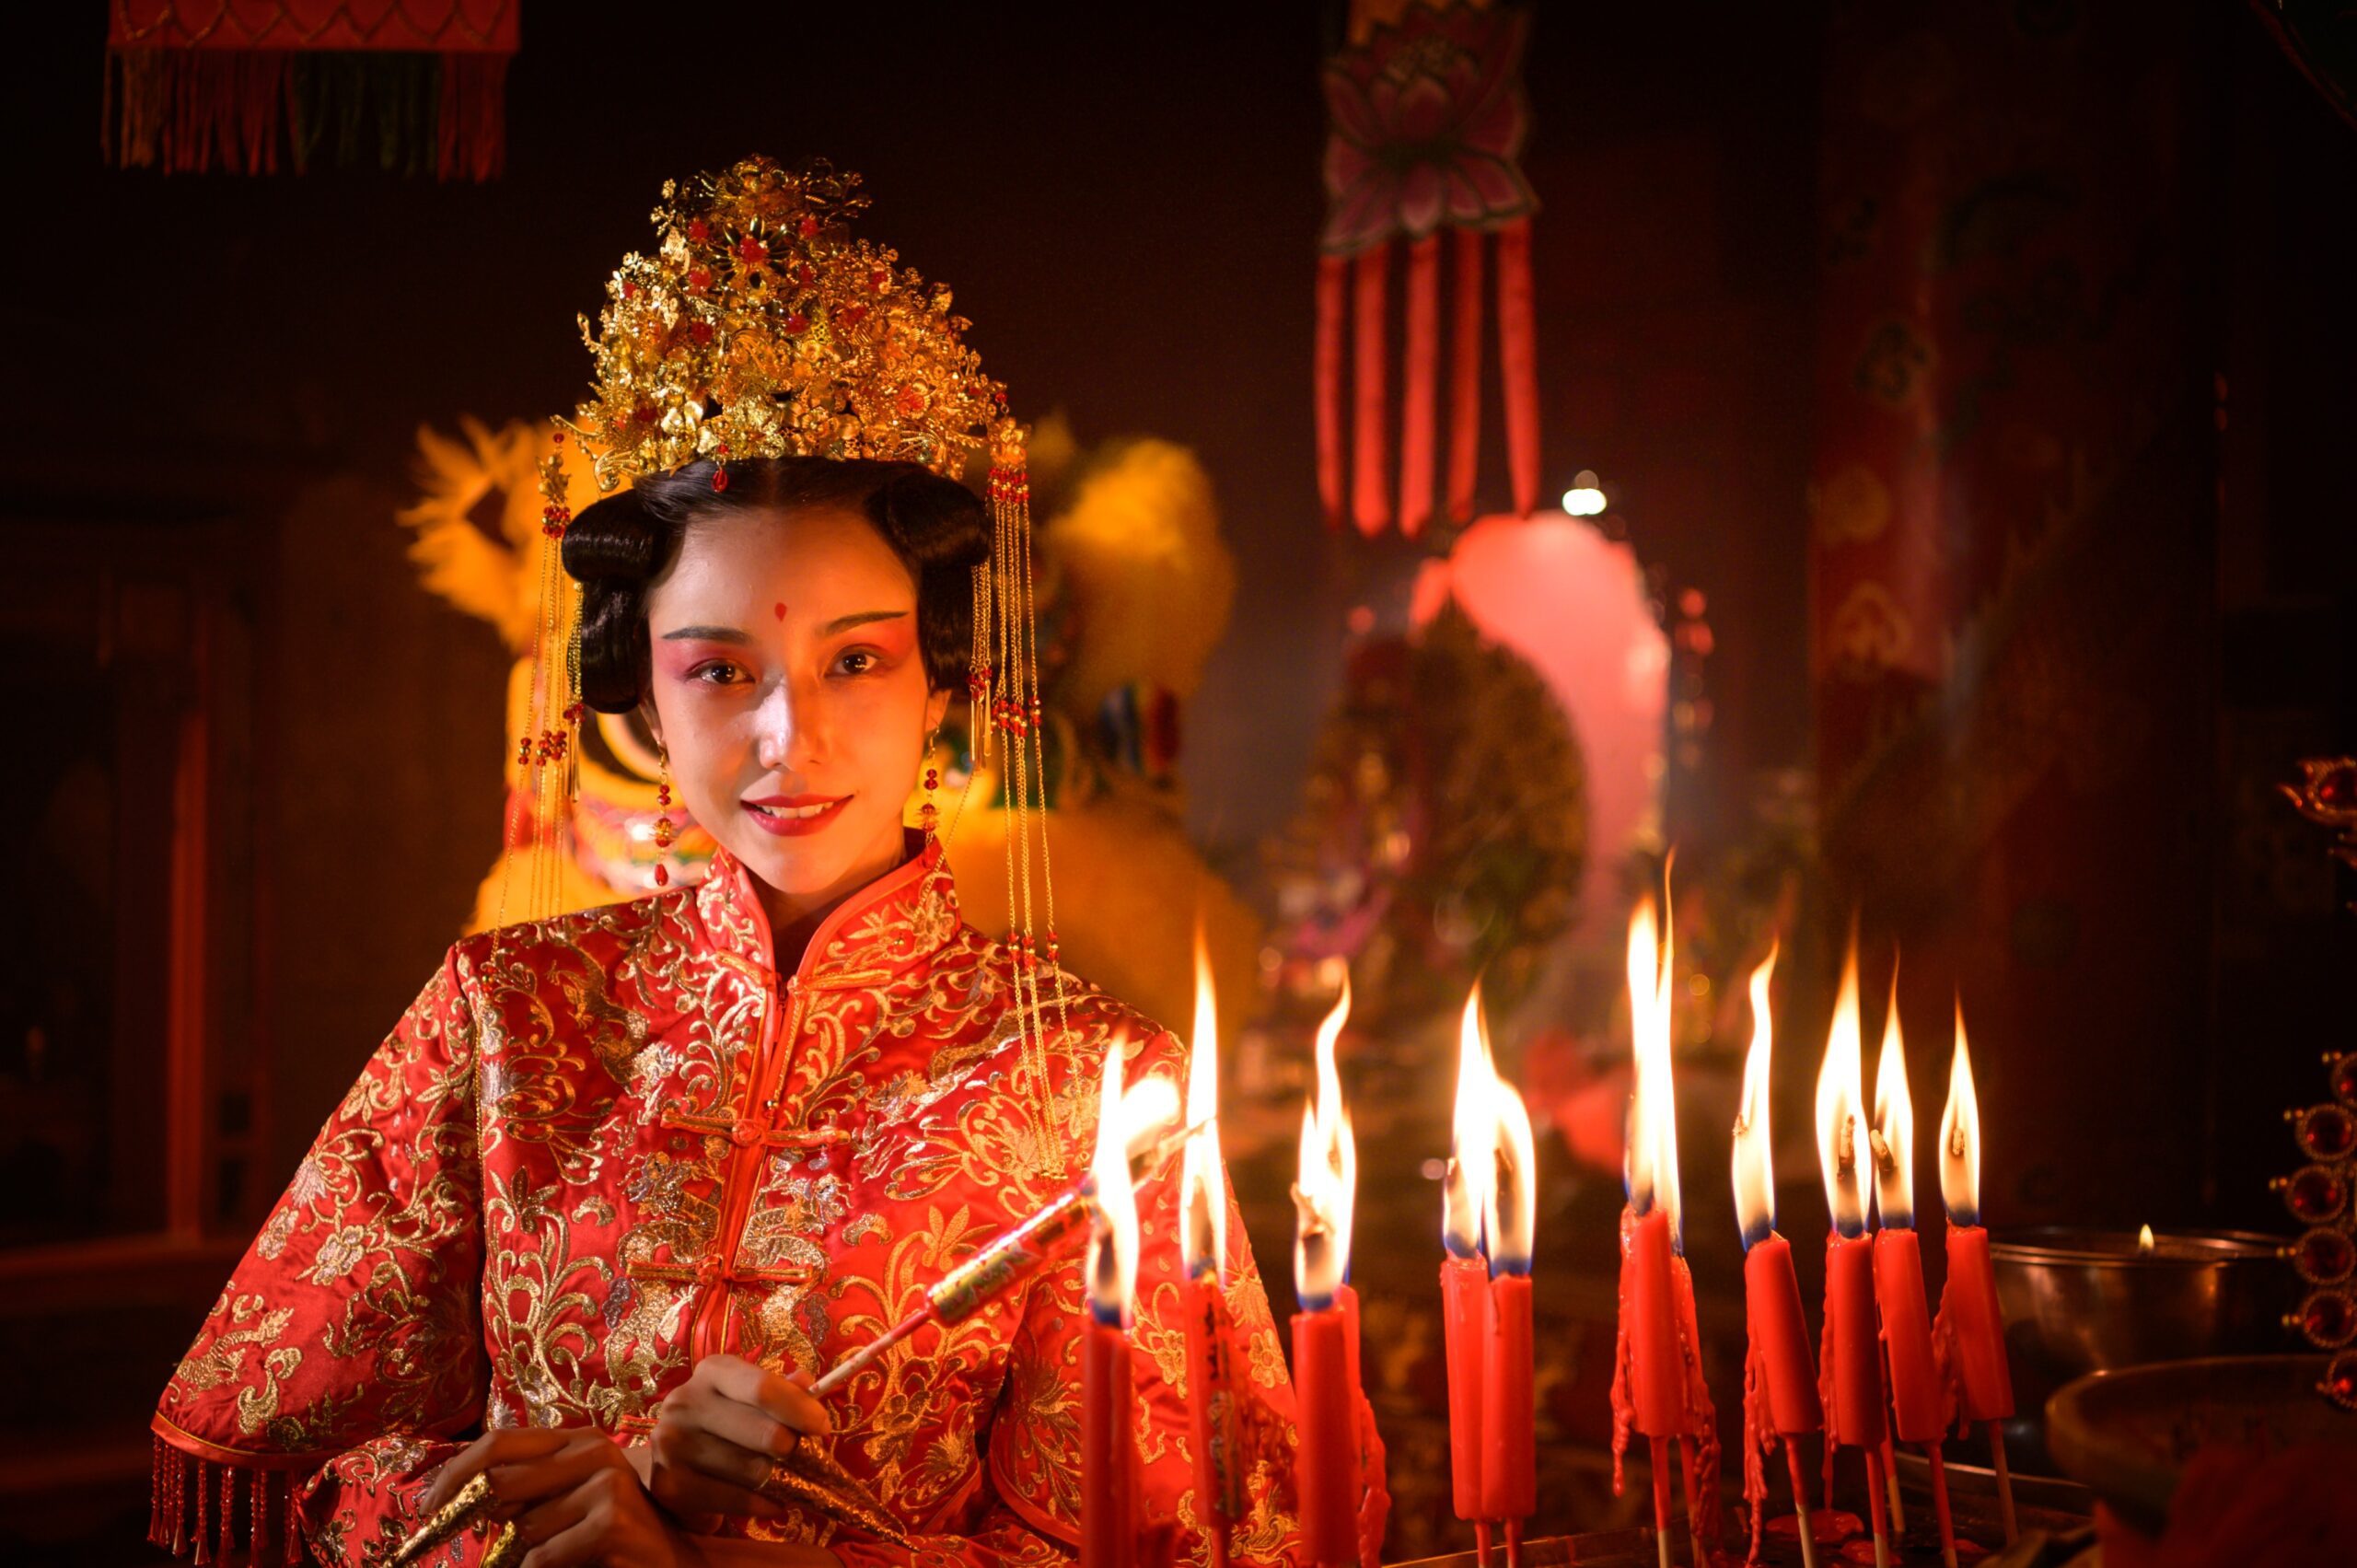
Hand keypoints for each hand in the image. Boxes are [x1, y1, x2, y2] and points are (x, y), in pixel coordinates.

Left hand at [419, 1428, 696, 1567]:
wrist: (675, 1563)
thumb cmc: (611, 1539)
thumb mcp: (566, 1504)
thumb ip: (526, 1492)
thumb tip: (463, 1500)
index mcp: (580, 1439)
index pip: (499, 1442)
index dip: (455, 1472)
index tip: (426, 1506)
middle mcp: (594, 1451)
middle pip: (501, 1481)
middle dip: (481, 1518)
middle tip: (482, 1543)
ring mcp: (605, 1485)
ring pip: (523, 1528)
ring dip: (525, 1554)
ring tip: (563, 1556)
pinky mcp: (610, 1522)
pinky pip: (542, 1556)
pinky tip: (573, 1567)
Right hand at [648, 1354, 833, 1526]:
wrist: (672, 1457)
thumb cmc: (725, 1419)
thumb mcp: (750, 1395)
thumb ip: (782, 1389)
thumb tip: (809, 1384)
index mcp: (713, 1371)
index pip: (762, 1388)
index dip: (799, 1408)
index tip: (823, 1427)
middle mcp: (686, 1402)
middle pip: (764, 1432)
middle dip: (793, 1448)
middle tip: (804, 1457)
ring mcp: (672, 1444)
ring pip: (753, 1470)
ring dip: (780, 1479)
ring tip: (788, 1478)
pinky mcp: (669, 1484)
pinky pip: (734, 1499)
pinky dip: (763, 1503)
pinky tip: (773, 1500)